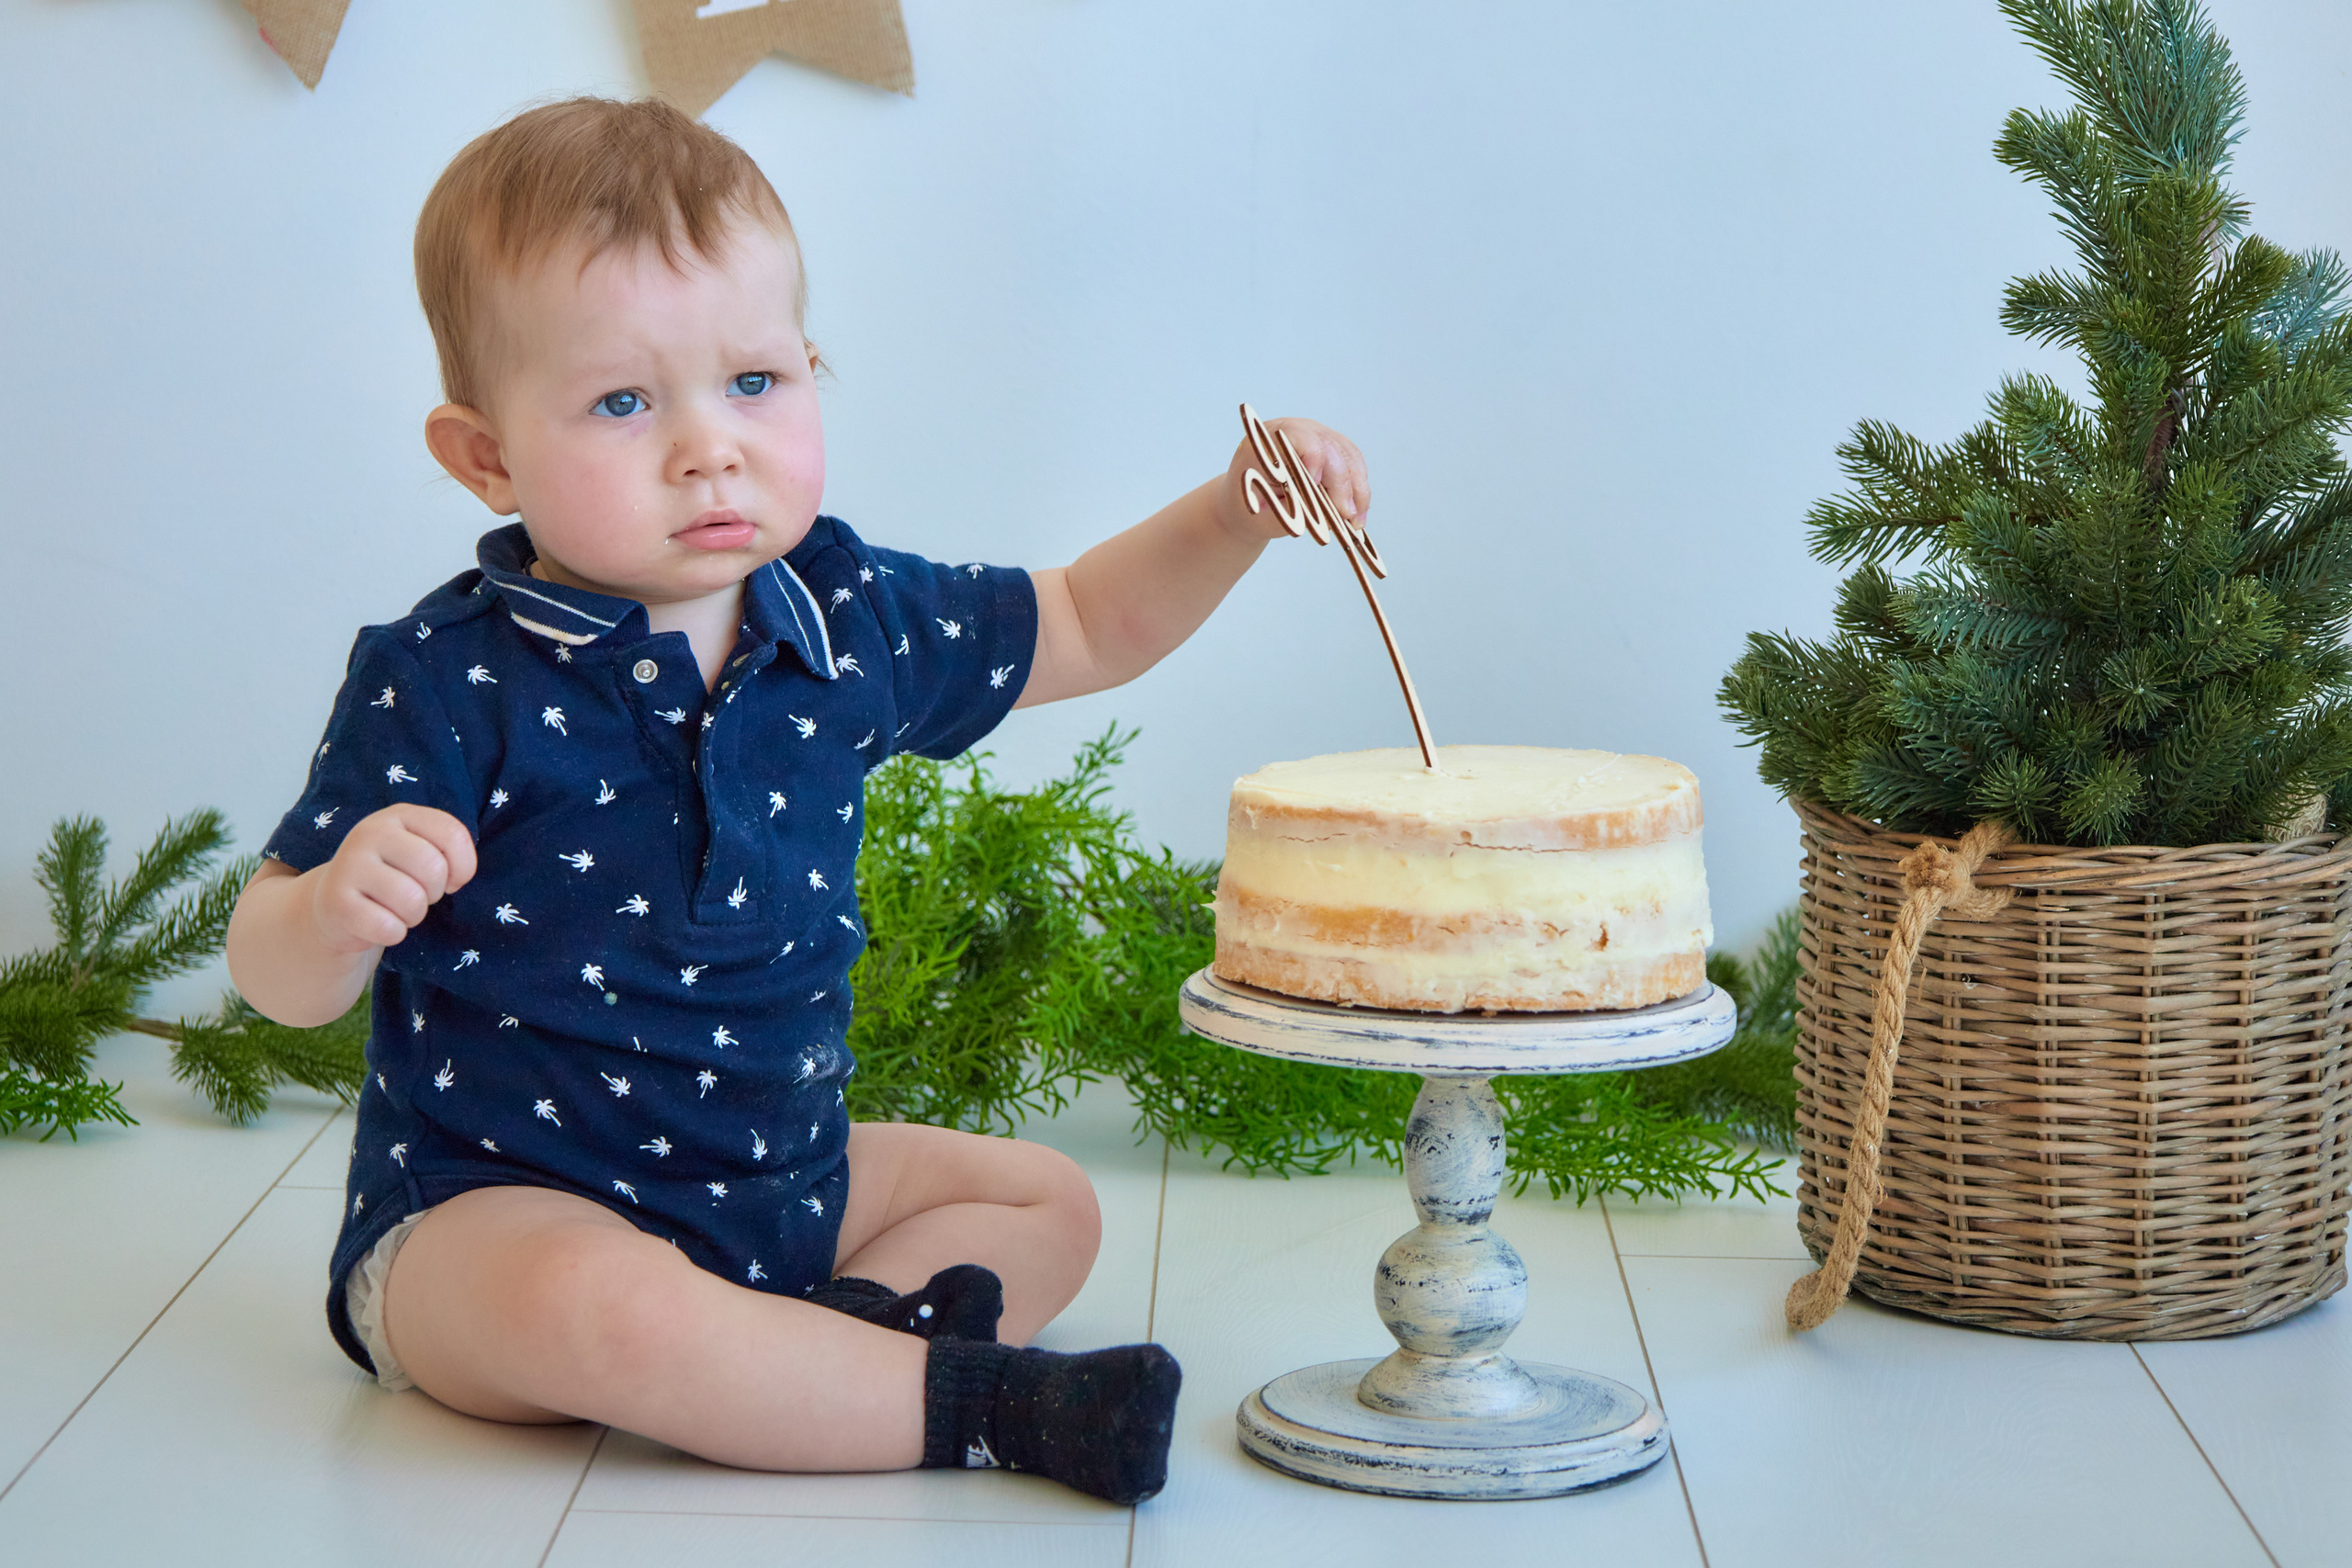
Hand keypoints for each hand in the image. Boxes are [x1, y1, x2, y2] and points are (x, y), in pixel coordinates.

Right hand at [306, 804, 476, 953]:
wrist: (335, 903)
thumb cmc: (392, 876)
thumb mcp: (421, 852)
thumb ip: (449, 852)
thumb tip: (455, 879)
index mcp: (399, 815)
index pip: (452, 834)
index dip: (462, 866)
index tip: (449, 878)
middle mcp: (370, 832)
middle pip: (434, 869)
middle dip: (434, 893)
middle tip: (414, 894)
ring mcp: (349, 865)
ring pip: (412, 900)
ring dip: (413, 915)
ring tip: (395, 908)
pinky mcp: (337, 902)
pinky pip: (388, 927)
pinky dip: (392, 933)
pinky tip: (376, 923)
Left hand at [1221, 417, 1369, 541]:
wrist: (1252, 500)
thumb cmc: (1253, 504)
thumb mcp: (1263, 509)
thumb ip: (1290, 508)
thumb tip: (1324, 515)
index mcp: (1270, 439)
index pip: (1300, 436)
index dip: (1313, 457)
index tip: (1316, 484)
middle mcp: (1299, 431)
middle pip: (1331, 448)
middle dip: (1341, 484)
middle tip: (1344, 514)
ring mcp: (1319, 437)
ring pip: (1349, 457)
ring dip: (1357, 491)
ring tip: (1355, 522)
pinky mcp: (1335, 450)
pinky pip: (1355, 466)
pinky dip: (1360, 491)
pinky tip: (1358, 515)